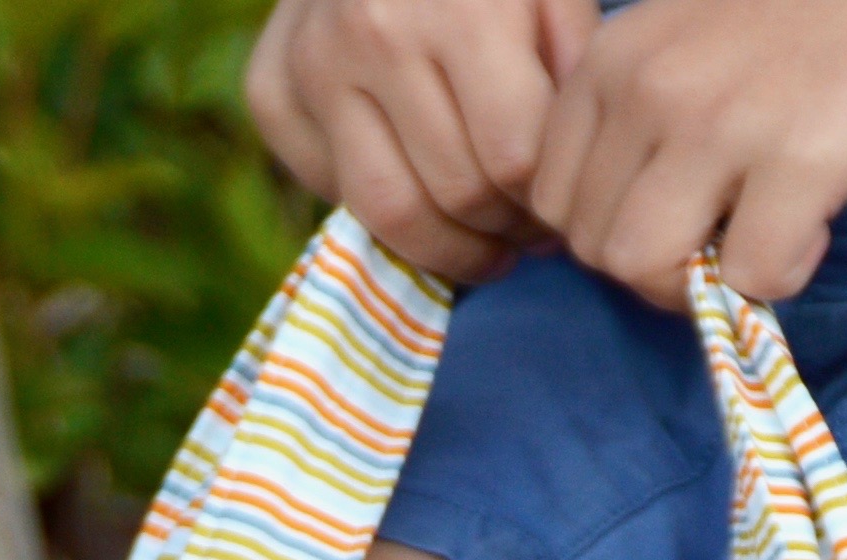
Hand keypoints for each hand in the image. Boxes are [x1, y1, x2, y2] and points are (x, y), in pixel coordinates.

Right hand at [243, 0, 590, 285]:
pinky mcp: (271, 89)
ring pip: (389, 213)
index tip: (558, 210)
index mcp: (460, 9)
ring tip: (483, 241)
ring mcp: (313, 63)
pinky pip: (329, 193)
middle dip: (505, 228)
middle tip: (525, 229)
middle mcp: (374, 35)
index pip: (512, 161)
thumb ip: (575, 63)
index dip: (546, 204)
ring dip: (449, 248)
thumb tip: (573, 167)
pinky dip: (376, 212)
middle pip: (457, 193)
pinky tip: (414, 190)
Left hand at [525, 0, 846, 305]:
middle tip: (724, 241)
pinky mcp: (800, 158)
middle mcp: (647, 89)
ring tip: (760, 240)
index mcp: (612, 59)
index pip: (552, 198)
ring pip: (644, 268)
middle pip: (594, 246)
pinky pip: (752, 275)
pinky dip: (783, 275)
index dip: (610, 231)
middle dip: (655, 270)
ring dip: (701, 285)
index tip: (674, 216)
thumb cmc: (812, 4)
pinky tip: (816, 225)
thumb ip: (646, 110)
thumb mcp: (690, 38)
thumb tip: (637, 214)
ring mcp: (719, 124)